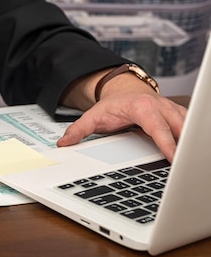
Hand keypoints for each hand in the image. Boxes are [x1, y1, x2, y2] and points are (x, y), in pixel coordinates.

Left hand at [57, 71, 186, 161]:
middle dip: (187, 145)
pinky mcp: (180, 117)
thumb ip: (78, 130)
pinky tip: (192, 156)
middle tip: (188, 166)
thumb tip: (64, 143)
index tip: (173, 158)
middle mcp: (161, 107)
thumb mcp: (93, 116)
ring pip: (190, 127)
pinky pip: (191, 129)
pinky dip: (192, 140)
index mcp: (142, 108)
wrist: (125, 90)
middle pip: (181, 127)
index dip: (167, 143)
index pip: (158, 127)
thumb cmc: (113, 104)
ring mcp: (173, 112)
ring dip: (192, 143)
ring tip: (193, 163)